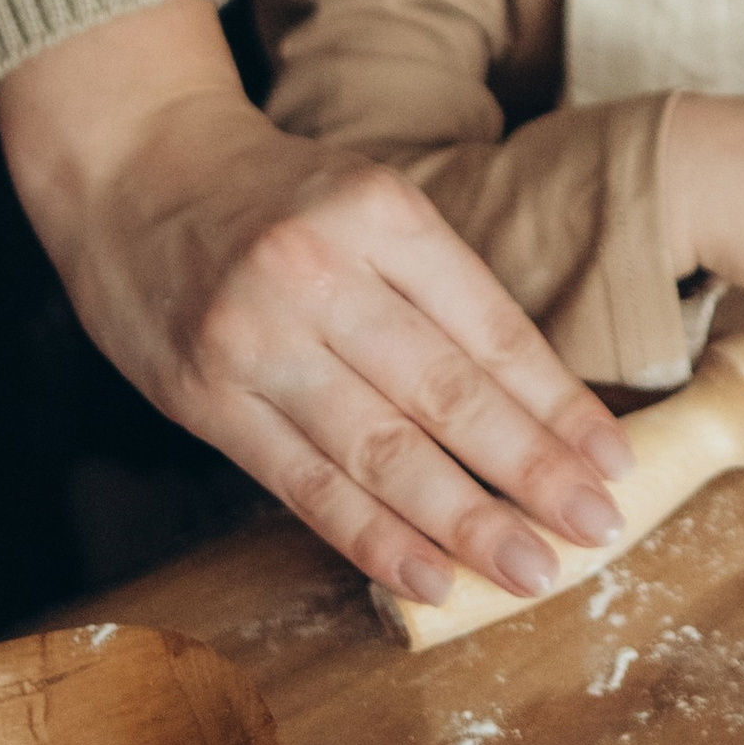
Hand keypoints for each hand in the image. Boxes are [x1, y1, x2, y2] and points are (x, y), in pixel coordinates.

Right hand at [0, 0, 632, 612]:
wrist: (133, 168)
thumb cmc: (273, 196)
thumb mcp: (365, 204)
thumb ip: (435, 290)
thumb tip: (535, 401)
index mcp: (380, 213)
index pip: (488, 327)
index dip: (557, 403)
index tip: (610, 462)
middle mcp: (320, 272)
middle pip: (445, 391)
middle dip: (531, 470)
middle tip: (596, 528)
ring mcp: (257, 338)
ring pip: (380, 447)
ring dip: (464, 519)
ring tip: (532, 569)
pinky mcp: (206, 398)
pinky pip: (304, 482)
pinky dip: (370, 537)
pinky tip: (428, 576)